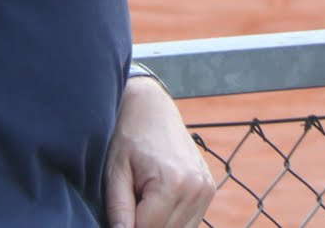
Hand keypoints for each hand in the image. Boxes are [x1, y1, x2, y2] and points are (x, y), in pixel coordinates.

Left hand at [104, 74, 213, 227]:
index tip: (118, 219)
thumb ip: (119, 209)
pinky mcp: (209, 189)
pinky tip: (155, 204)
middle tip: (129, 207)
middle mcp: (196, 188)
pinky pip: (190, 221)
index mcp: (173, 183)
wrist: (152, 108)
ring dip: (159, 224)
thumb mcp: (115, 173)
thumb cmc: (129, 137)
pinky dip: (172, 221)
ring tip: (142, 202)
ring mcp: (206, 189)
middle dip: (144, 225)